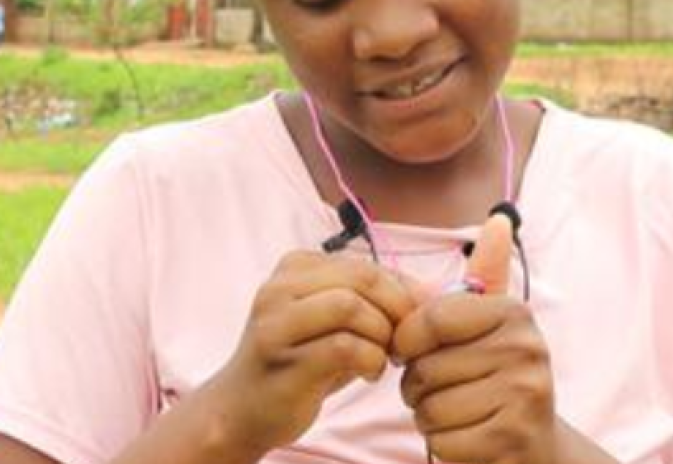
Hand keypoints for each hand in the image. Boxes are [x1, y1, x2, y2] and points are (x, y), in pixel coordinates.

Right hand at [205, 250, 418, 454]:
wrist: (241, 409)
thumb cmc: (299, 362)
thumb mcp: (334, 321)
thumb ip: (373, 299)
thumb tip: (431, 291)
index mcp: (294, 267)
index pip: (365, 264)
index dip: (401, 290)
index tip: (414, 319)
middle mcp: (279, 287)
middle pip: (361, 277)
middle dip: (396, 308)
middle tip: (404, 340)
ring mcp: (277, 323)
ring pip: (351, 306)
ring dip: (381, 335)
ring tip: (383, 357)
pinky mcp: (284, 360)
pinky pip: (345, 346)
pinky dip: (370, 359)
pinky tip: (368, 373)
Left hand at [394, 215, 560, 463]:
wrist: (536, 446)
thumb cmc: (499, 380)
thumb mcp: (493, 326)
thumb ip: (488, 274)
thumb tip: (499, 219)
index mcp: (515, 314)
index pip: (432, 318)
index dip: (407, 340)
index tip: (409, 352)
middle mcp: (526, 350)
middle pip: (426, 367)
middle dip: (419, 387)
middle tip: (445, 389)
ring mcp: (524, 397)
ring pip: (430, 407)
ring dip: (430, 417)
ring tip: (458, 412)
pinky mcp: (512, 440)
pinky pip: (442, 442)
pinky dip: (444, 446)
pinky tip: (468, 437)